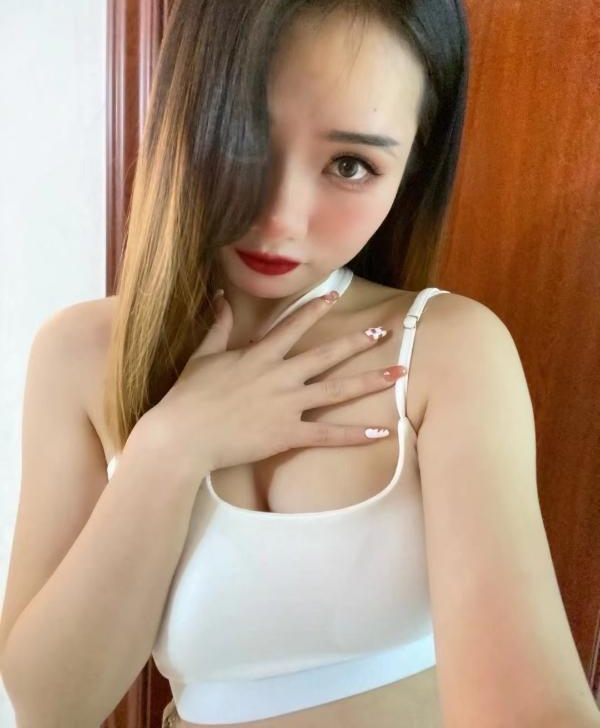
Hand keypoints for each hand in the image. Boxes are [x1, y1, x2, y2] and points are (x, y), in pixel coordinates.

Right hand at [141, 290, 405, 480]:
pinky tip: (380, 432)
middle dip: (358, 342)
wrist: (182, 436)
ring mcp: (286, 406)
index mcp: (259, 355)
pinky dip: (355, 435)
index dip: (316, 309)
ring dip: (370, 381)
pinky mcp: (286, 435)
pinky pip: (327, 436)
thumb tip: (221, 297)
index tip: (336, 296)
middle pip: (327, 355)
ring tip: (398, 373)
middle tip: (386, 332)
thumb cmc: (188, 397)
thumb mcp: (203, 355)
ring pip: (337, 391)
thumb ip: (218, 326)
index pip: (293, 325)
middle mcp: (280, 376)